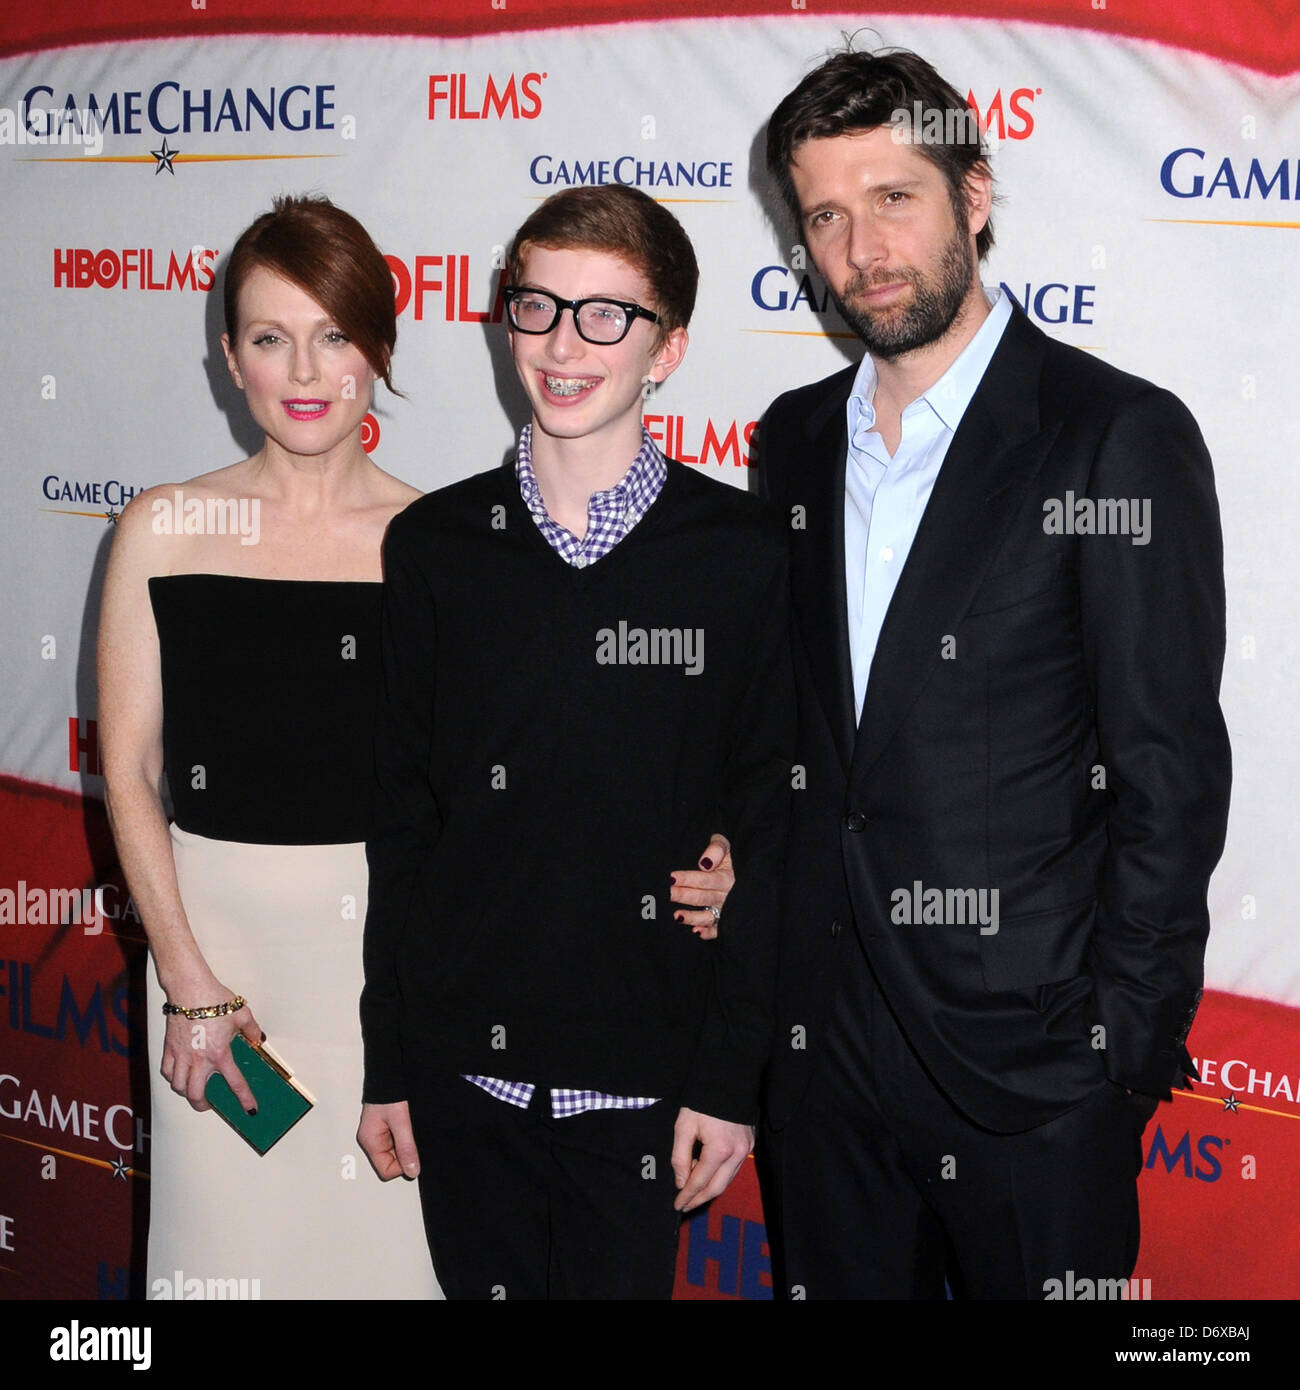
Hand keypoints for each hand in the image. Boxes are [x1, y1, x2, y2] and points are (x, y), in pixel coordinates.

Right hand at [159, 991, 261, 1114]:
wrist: (190, 988)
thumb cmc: (215, 999)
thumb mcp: (241, 1012)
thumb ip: (252, 1029)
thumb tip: (259, 1038)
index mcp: (219, 1053)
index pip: (234, 1082)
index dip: (244, 1098)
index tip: (250, 1109)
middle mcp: (198, 1059)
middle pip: (195, 1094)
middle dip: (202, 1105)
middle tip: (209, 1104)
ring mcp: (181, 1055)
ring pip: (178, 1086)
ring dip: (186, 1093)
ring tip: (193, 1091)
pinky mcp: (169, 1048)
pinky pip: (167, 1071)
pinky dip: (173, 1078)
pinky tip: (179, 1075)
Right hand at [358, 1101, 420, 1180]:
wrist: (388, 1072)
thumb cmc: (389, 1093)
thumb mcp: (400, 1121)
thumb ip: (406, 1147)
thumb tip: (412, 1171)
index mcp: (370, 1141)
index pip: (386, 1170)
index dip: (402, 1165)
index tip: (413, 1152)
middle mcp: (372, 1140)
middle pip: (391, 1162)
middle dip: (404, 1153)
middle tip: (412, 1135)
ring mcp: (379, 1133)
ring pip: (396, 1151)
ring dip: (406, 1143)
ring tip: (410, 1126)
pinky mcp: (386, 1126)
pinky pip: (398, 1140)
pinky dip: (406, 1135)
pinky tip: (410, 1124)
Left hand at [670, 834, 733, 939]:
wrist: (748, 865)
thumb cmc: (731, 854)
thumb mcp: (726, 844)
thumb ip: (716, 849)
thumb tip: (704, 864)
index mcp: (726, 877)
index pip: (705, 879)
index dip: (688, 878)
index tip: (671, 878)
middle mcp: (727, 895)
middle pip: (703, 897)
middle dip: (684, 896)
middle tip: (668, 894)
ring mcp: (726, 909)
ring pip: (708, 916)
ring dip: (693, 917)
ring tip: (677, 916)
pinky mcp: (727, 920)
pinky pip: (718, 929)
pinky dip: (709, 933)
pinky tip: (697, 932)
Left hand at [671, 1107, 752, 1211]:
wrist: (727, 1079)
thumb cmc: (702, 1101)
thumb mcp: (684, 1127)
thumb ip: (681, 1157)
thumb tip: (681, 1182)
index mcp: (719, 1150)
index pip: (700, 1181)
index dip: (687, 1195)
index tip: (677, 1205)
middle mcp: (736, 1153)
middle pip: (717, 1187)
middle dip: (700, 1199)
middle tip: (685, 1206)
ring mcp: (746, 1149)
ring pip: (727, 1180)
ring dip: (710, 1189)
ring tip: (693, 1193)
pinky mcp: (749, 1144)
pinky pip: (734, 1168)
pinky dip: (720, 1176)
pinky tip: (707, 1174)